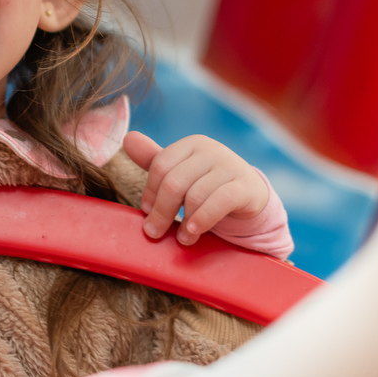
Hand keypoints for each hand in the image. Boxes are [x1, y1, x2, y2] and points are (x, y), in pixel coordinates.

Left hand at [123, 130, 268, 245]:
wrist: (249, 196)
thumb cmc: (207, 184)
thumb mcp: (180, 172)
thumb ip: (154, 159)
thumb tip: (128, 138)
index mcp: (192, 144)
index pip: (161, 165)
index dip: (149, 191)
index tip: (146, 211)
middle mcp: (212, 150)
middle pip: (174, 181)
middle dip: (161, 211)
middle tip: (154, 232)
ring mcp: (231, 166)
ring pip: (195, 195)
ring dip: (183, 222)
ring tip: (180, 238)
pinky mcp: (246, 186)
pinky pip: (218, 203)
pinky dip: (202, 220)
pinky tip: (193, 233)